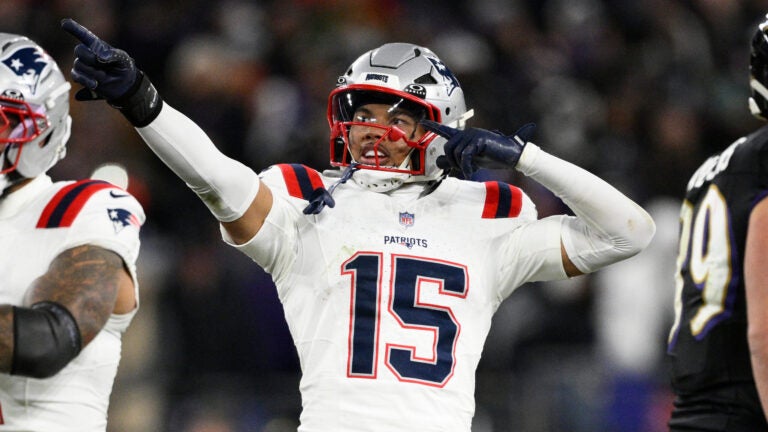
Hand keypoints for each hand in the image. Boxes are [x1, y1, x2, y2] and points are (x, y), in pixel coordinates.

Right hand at [61, 18, 137, 100]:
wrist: (123, 84)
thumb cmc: (123, 67)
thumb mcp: (124, 59)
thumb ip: (114, 55)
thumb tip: (100, 56)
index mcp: (97, 45)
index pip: (84, 35)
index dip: (74, 28)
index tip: (64, 23)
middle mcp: (87, 53)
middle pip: (79, 50)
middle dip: (91, 58)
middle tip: (103, 64)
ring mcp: (82, 64)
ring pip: (79, 65)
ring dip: (93, 72)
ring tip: (104, 76)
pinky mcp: (81, 76)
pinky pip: (76, 76)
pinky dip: (86, 80)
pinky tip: (95, 84)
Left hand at [421, 120, 535, 178]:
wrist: (512, 156)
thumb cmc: (492, 158)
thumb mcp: (470, 160)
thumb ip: (454, 160)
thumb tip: (438, 161)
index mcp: (464, 137)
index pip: (446, 131)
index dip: (433, 127)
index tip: (423, 122)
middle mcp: (467, 133)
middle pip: (447, 147)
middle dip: (451, 161)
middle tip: (463, 169)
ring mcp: (473, 135)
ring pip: (455, 153)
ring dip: (460, 166)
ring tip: (470, 170)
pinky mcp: (479, 140)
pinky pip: (465, 156)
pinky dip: (466, 167)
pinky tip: (471, 172)